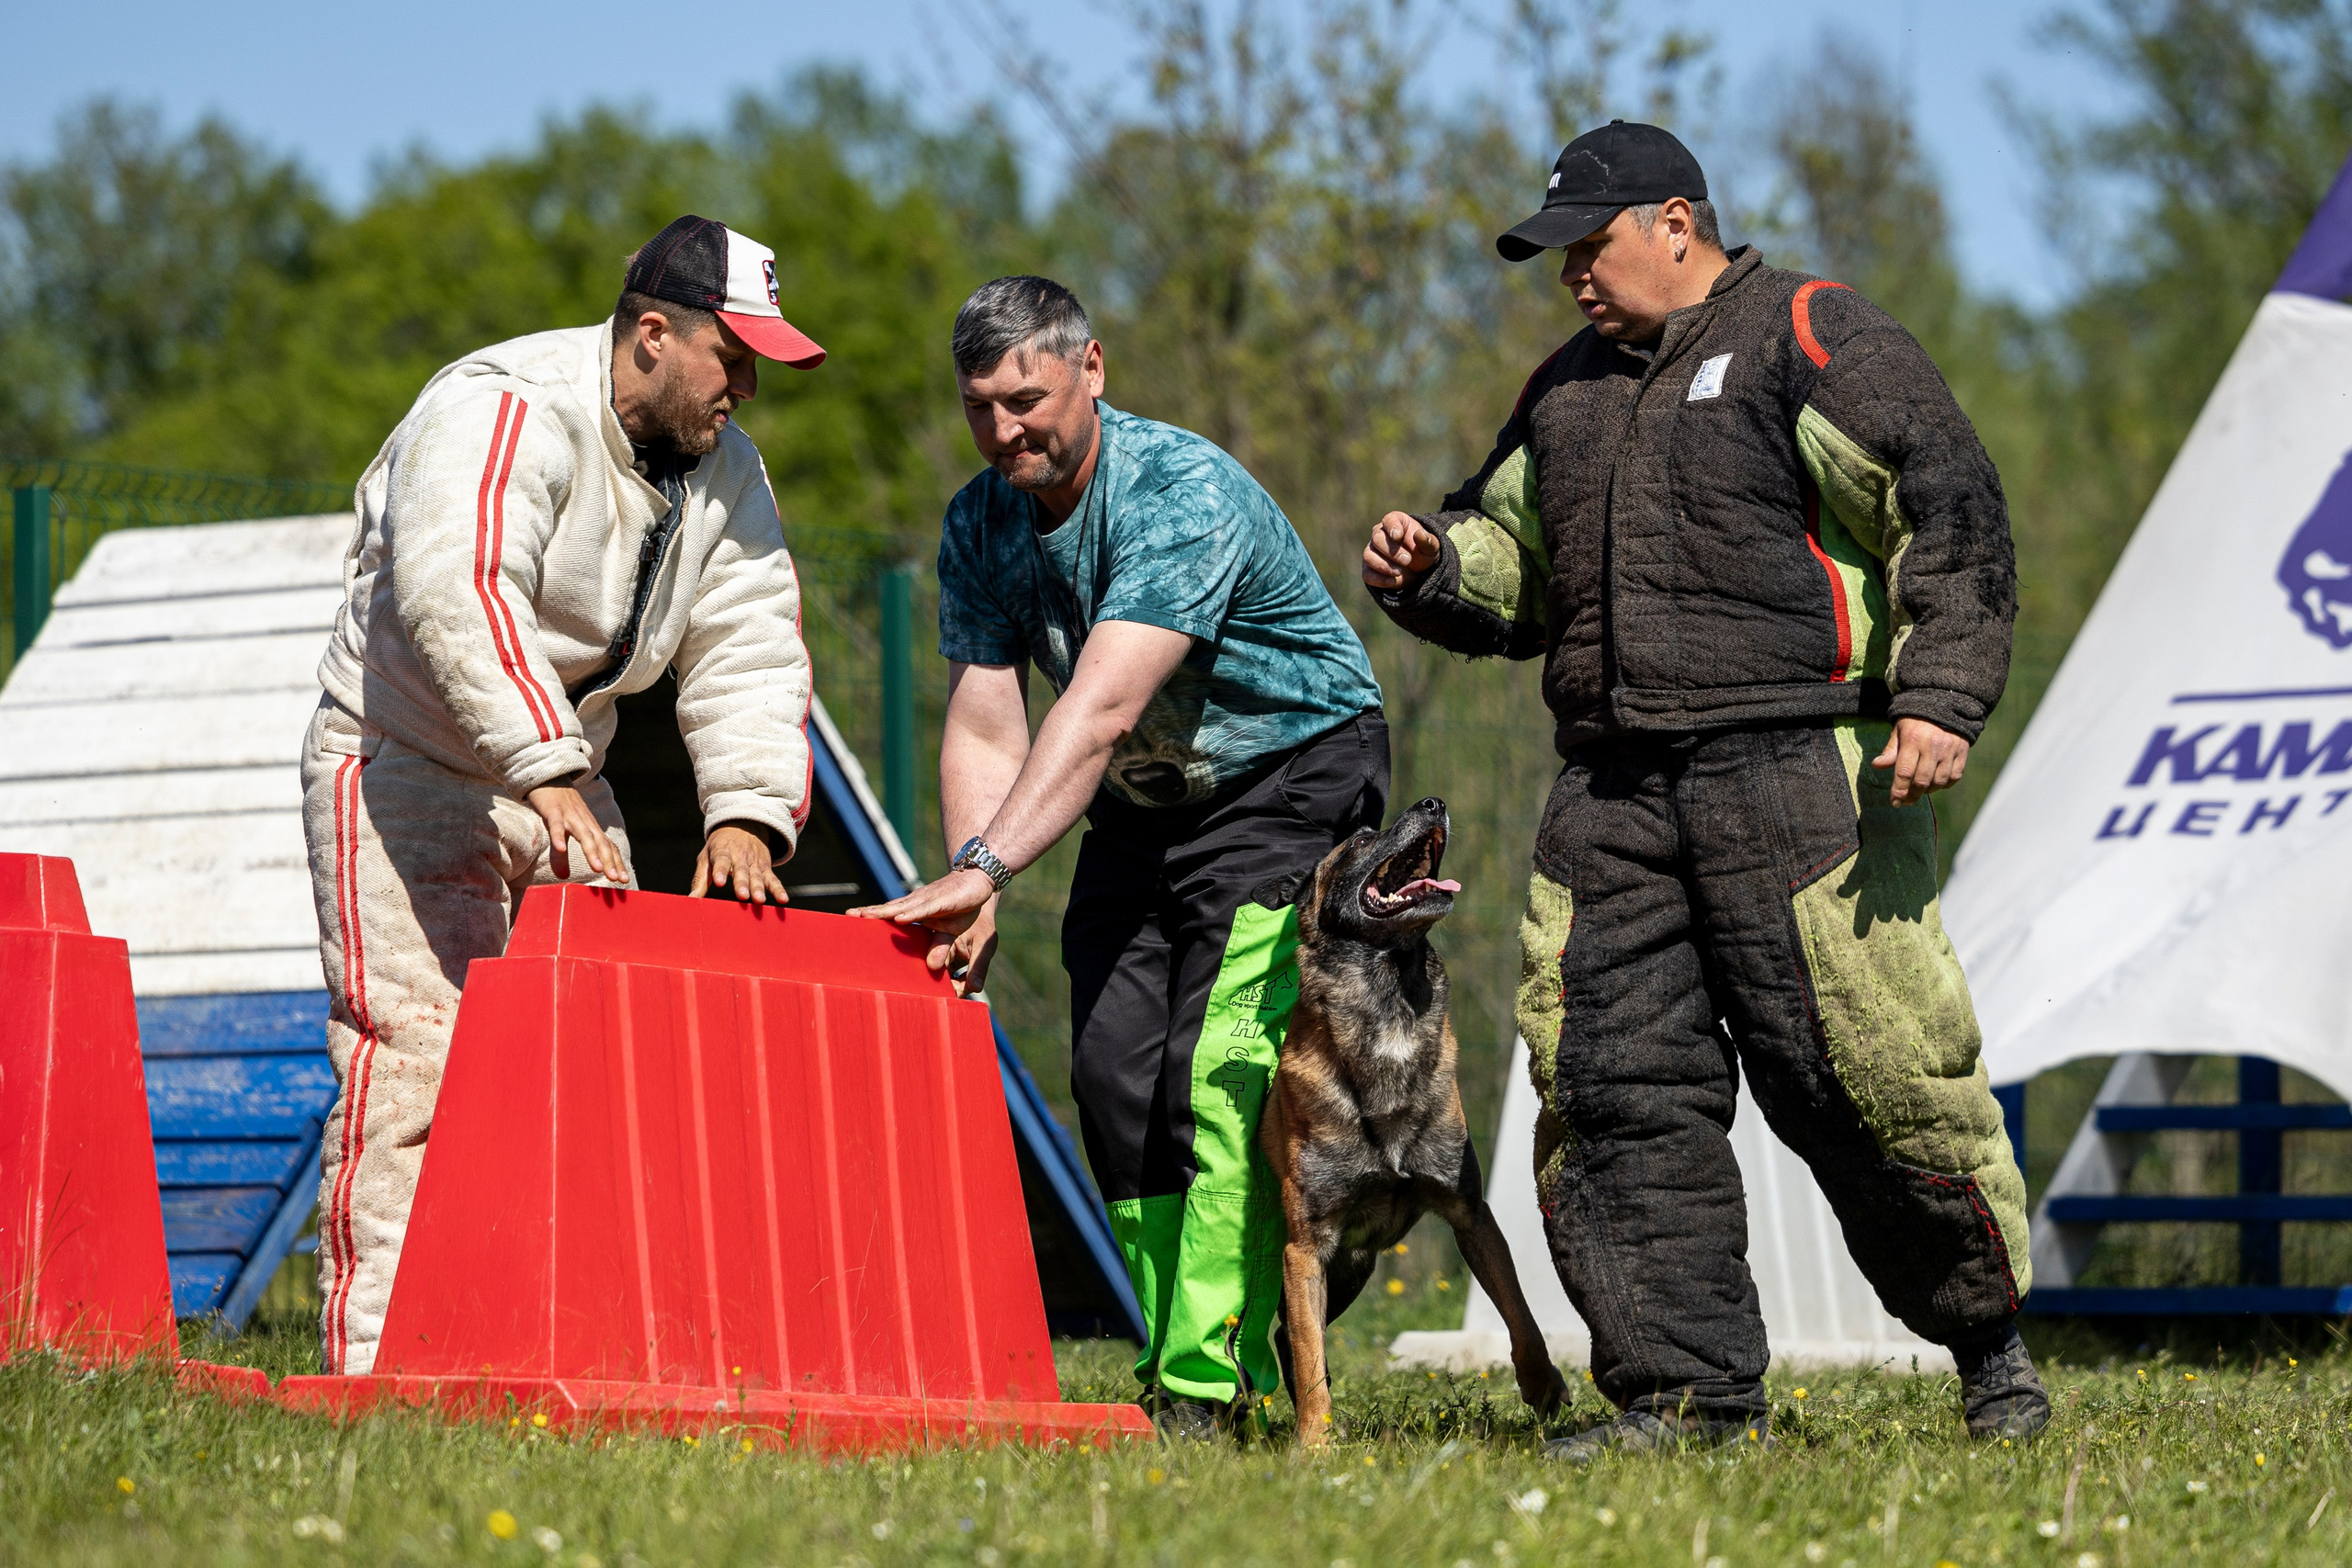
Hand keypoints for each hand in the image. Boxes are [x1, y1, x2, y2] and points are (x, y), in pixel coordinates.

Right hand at [527, 784, 623, 881]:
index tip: (624, 881)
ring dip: (592, 852)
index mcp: (590, 828)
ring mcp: (570, 816)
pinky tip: (562, 848)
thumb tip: (564, 876)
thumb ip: (561, 855)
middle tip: (616, 879)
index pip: (608, 847)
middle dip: (609, 862)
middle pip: (601, 843)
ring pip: (584, 835)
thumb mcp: (561, 833)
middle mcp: (585, 823)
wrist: (549, 778)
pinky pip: (557, 825)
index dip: (616, 863)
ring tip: (597, 869)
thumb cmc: (559, 808)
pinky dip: (558, 837)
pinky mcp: (553, 811)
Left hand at [691, 823, 787, 903]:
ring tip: (759, 900)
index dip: (720, 871)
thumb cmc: (719, 846)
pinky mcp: (765, 868)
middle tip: (742, 895)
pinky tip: (782, 899)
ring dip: (759, 888)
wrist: (743, 825)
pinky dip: (778, 889)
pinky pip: (772, 879)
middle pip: (741, 871)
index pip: (721, 861)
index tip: (718, 882)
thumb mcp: (706, 858)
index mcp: (723, 852)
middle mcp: (740, 857)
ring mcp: (754, 863)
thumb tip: (690, 899)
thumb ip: (699, 880)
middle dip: (742, 883)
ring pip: (757, 876)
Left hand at [850, 867, 999, 989]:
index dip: (872, 917)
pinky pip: (925, 908)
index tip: (850, 920)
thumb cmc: (960, 906)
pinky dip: (912, 913)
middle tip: (849, 916)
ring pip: (902, 907)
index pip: (889, 913)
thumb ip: (939, 948)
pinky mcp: (943, 900)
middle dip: (870, 913)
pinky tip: (899, 918)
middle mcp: (917, 903)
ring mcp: (928, 901)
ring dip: (884, 912)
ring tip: (865, 916)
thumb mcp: (949, 933)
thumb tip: (932, 968)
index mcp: (915, 910)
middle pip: (889, 908)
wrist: (978, 881)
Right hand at [1362, 511, 1441, 589]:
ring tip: (1399, 572)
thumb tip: (1420, 534)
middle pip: (1377, 538)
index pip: (1389, 520)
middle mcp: (1380, 534)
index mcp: (1396, 523)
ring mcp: (1372, 552)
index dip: (1392, 527)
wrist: (1418, 572)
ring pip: (1368, 556)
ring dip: (1384, 565)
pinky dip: (1379, 579)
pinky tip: (1392, 581)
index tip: (1398, 536)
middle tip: (1407, 560)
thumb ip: (1428, 541)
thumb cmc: (1422, 553)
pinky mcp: (1369, 569)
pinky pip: (1367, 574)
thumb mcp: (1431, 548)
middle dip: (1392, 551)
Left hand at [1872, 717, 1969, 806]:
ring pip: (1939, 781)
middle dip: (1912, 795)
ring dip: (1928, 791)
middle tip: (1906, 801)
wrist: (1945, 703)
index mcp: (1913, 740)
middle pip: (1922, 781)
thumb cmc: (1916, 720)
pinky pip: (1955, 776)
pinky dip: (1945, 784)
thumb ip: (1890, 750)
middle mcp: (1932, 746)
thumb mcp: (1899, 730)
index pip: (1904, 772)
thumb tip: (1876, 766)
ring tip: (1920, 790)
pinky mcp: (1962, 751)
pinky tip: (1936, 783)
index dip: (1899, 791)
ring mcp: (1949, 749)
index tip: (1894, 802)